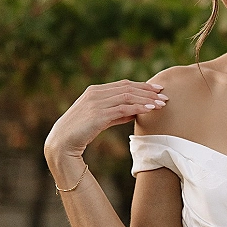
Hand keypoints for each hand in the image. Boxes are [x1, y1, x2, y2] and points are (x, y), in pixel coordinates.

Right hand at [44, 79, 168, 159]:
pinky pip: (123, 108)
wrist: (63, 142)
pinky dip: (138, 108)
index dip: (142, 86)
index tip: (157, 90)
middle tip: (164, 95)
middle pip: (128, 88)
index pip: (123, 85)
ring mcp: (96, 102)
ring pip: (127, 97)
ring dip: (146, 99)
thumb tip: (134, 112)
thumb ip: (116, 114)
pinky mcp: (98, 114)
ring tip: (161, 104)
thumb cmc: (81, 133)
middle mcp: (96, 93)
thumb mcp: (101, 120)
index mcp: (95, 91)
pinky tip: (150, 110)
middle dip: (147, 91)